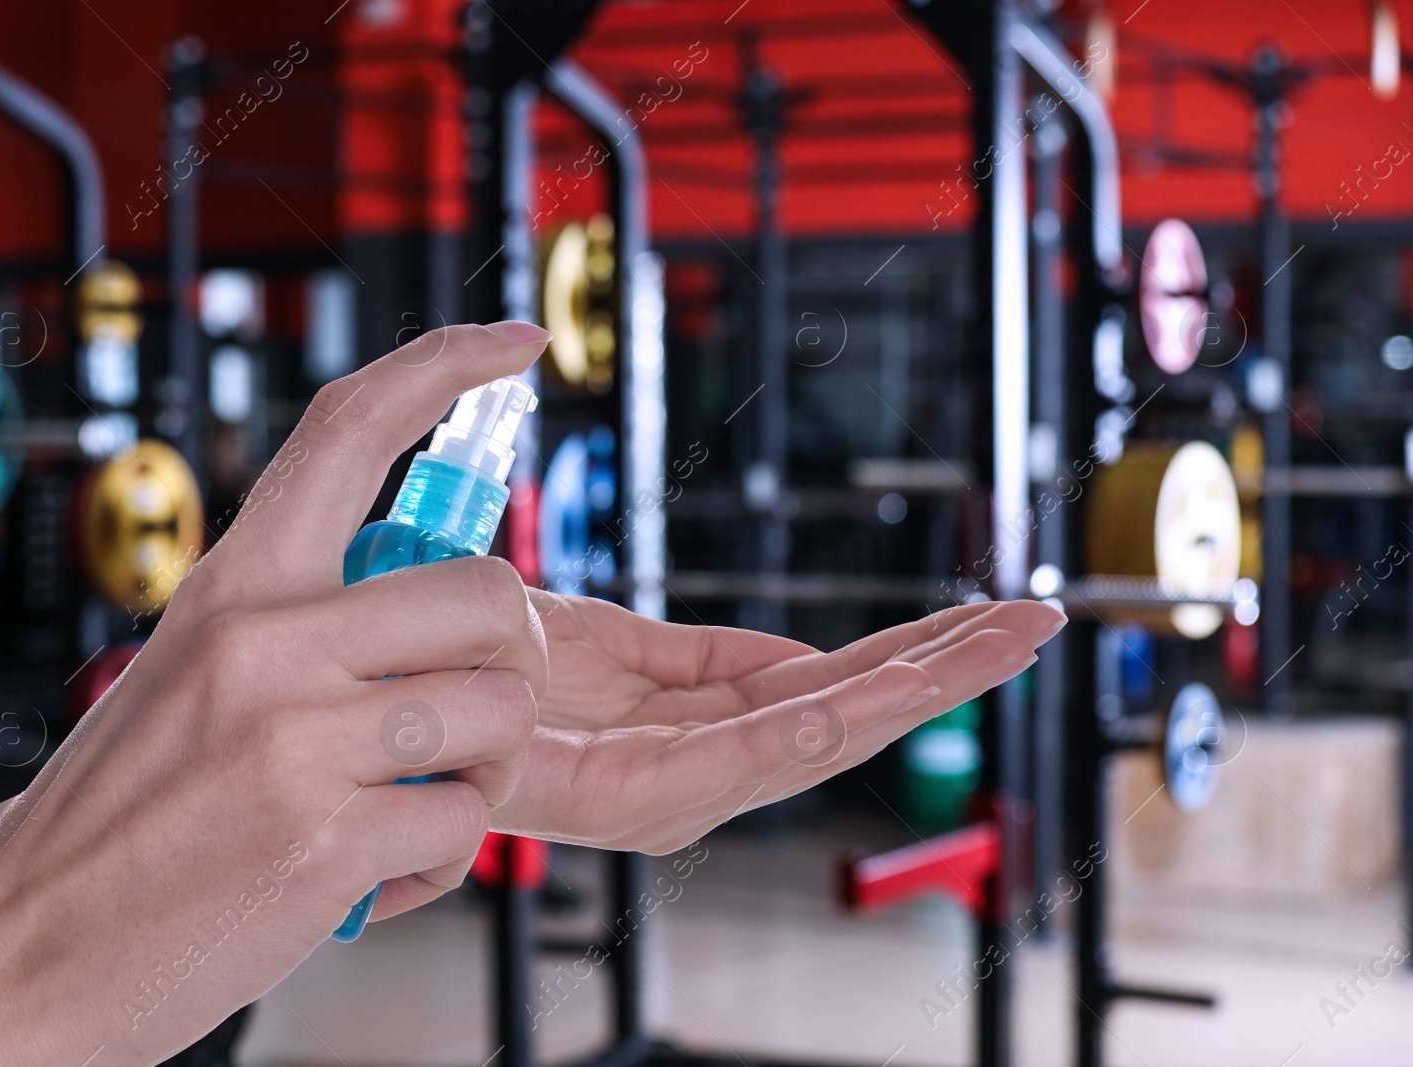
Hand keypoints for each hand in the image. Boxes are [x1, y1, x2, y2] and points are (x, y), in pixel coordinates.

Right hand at [0, 323, 553, 1066]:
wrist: (18, 950)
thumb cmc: (120, 818)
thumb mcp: (192, 673)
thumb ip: (302, 622)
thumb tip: (434, 595)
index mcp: (231, 584)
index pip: (352, 426)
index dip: (446, 364)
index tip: (517, 343)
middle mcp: (265, 640)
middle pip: (491, 588)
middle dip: (508, 661)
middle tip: (466, 710)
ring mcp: (297, 737)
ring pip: (502, 708)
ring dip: (484, 767)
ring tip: (410, 800)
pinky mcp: (328, 838)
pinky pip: (466, 819)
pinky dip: (440, 857)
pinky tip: (376, 868)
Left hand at [491, 591, 1062, 852]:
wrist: (387, 690)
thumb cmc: (482, 674)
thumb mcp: (614, 648)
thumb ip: (709, 667)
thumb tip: (798, 664)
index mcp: (687, 739)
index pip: (818, 698)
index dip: (905, 662)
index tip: (985, 622)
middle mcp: (689, 774)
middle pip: (840, 720)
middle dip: (940, 674)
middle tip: (1031, 626)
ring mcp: (672, 788)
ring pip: (822, 730)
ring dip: (921, 683)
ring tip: (1008, 640)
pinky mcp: (642, 795)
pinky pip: (761, 745)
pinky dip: (847, 710)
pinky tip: (917, 677)